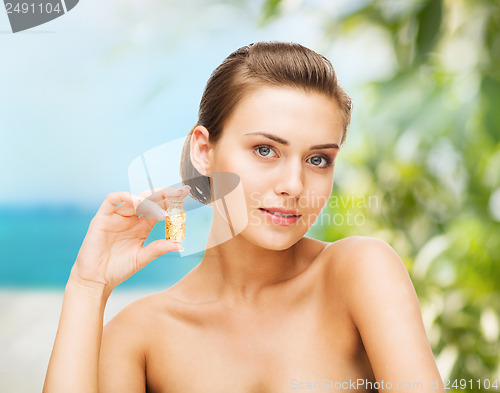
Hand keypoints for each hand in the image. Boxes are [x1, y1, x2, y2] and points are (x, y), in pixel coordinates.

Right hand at [69, 185, 190, 292]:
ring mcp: (116, 217)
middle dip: (165, 195)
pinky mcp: (102, 218)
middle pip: (149, 201)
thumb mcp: (143, 257)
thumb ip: (159, 248)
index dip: (171, 203)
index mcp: (142, 226)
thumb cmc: (118, 269)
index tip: (186, 197)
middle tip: (180, 192)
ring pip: (134, 199)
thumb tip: (180, 245)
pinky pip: (111, 200)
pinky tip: (136, 201)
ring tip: (161, 205)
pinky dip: (124, 197)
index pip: (159, 209)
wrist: (96, 280)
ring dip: (148, 199)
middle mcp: (131, 219)